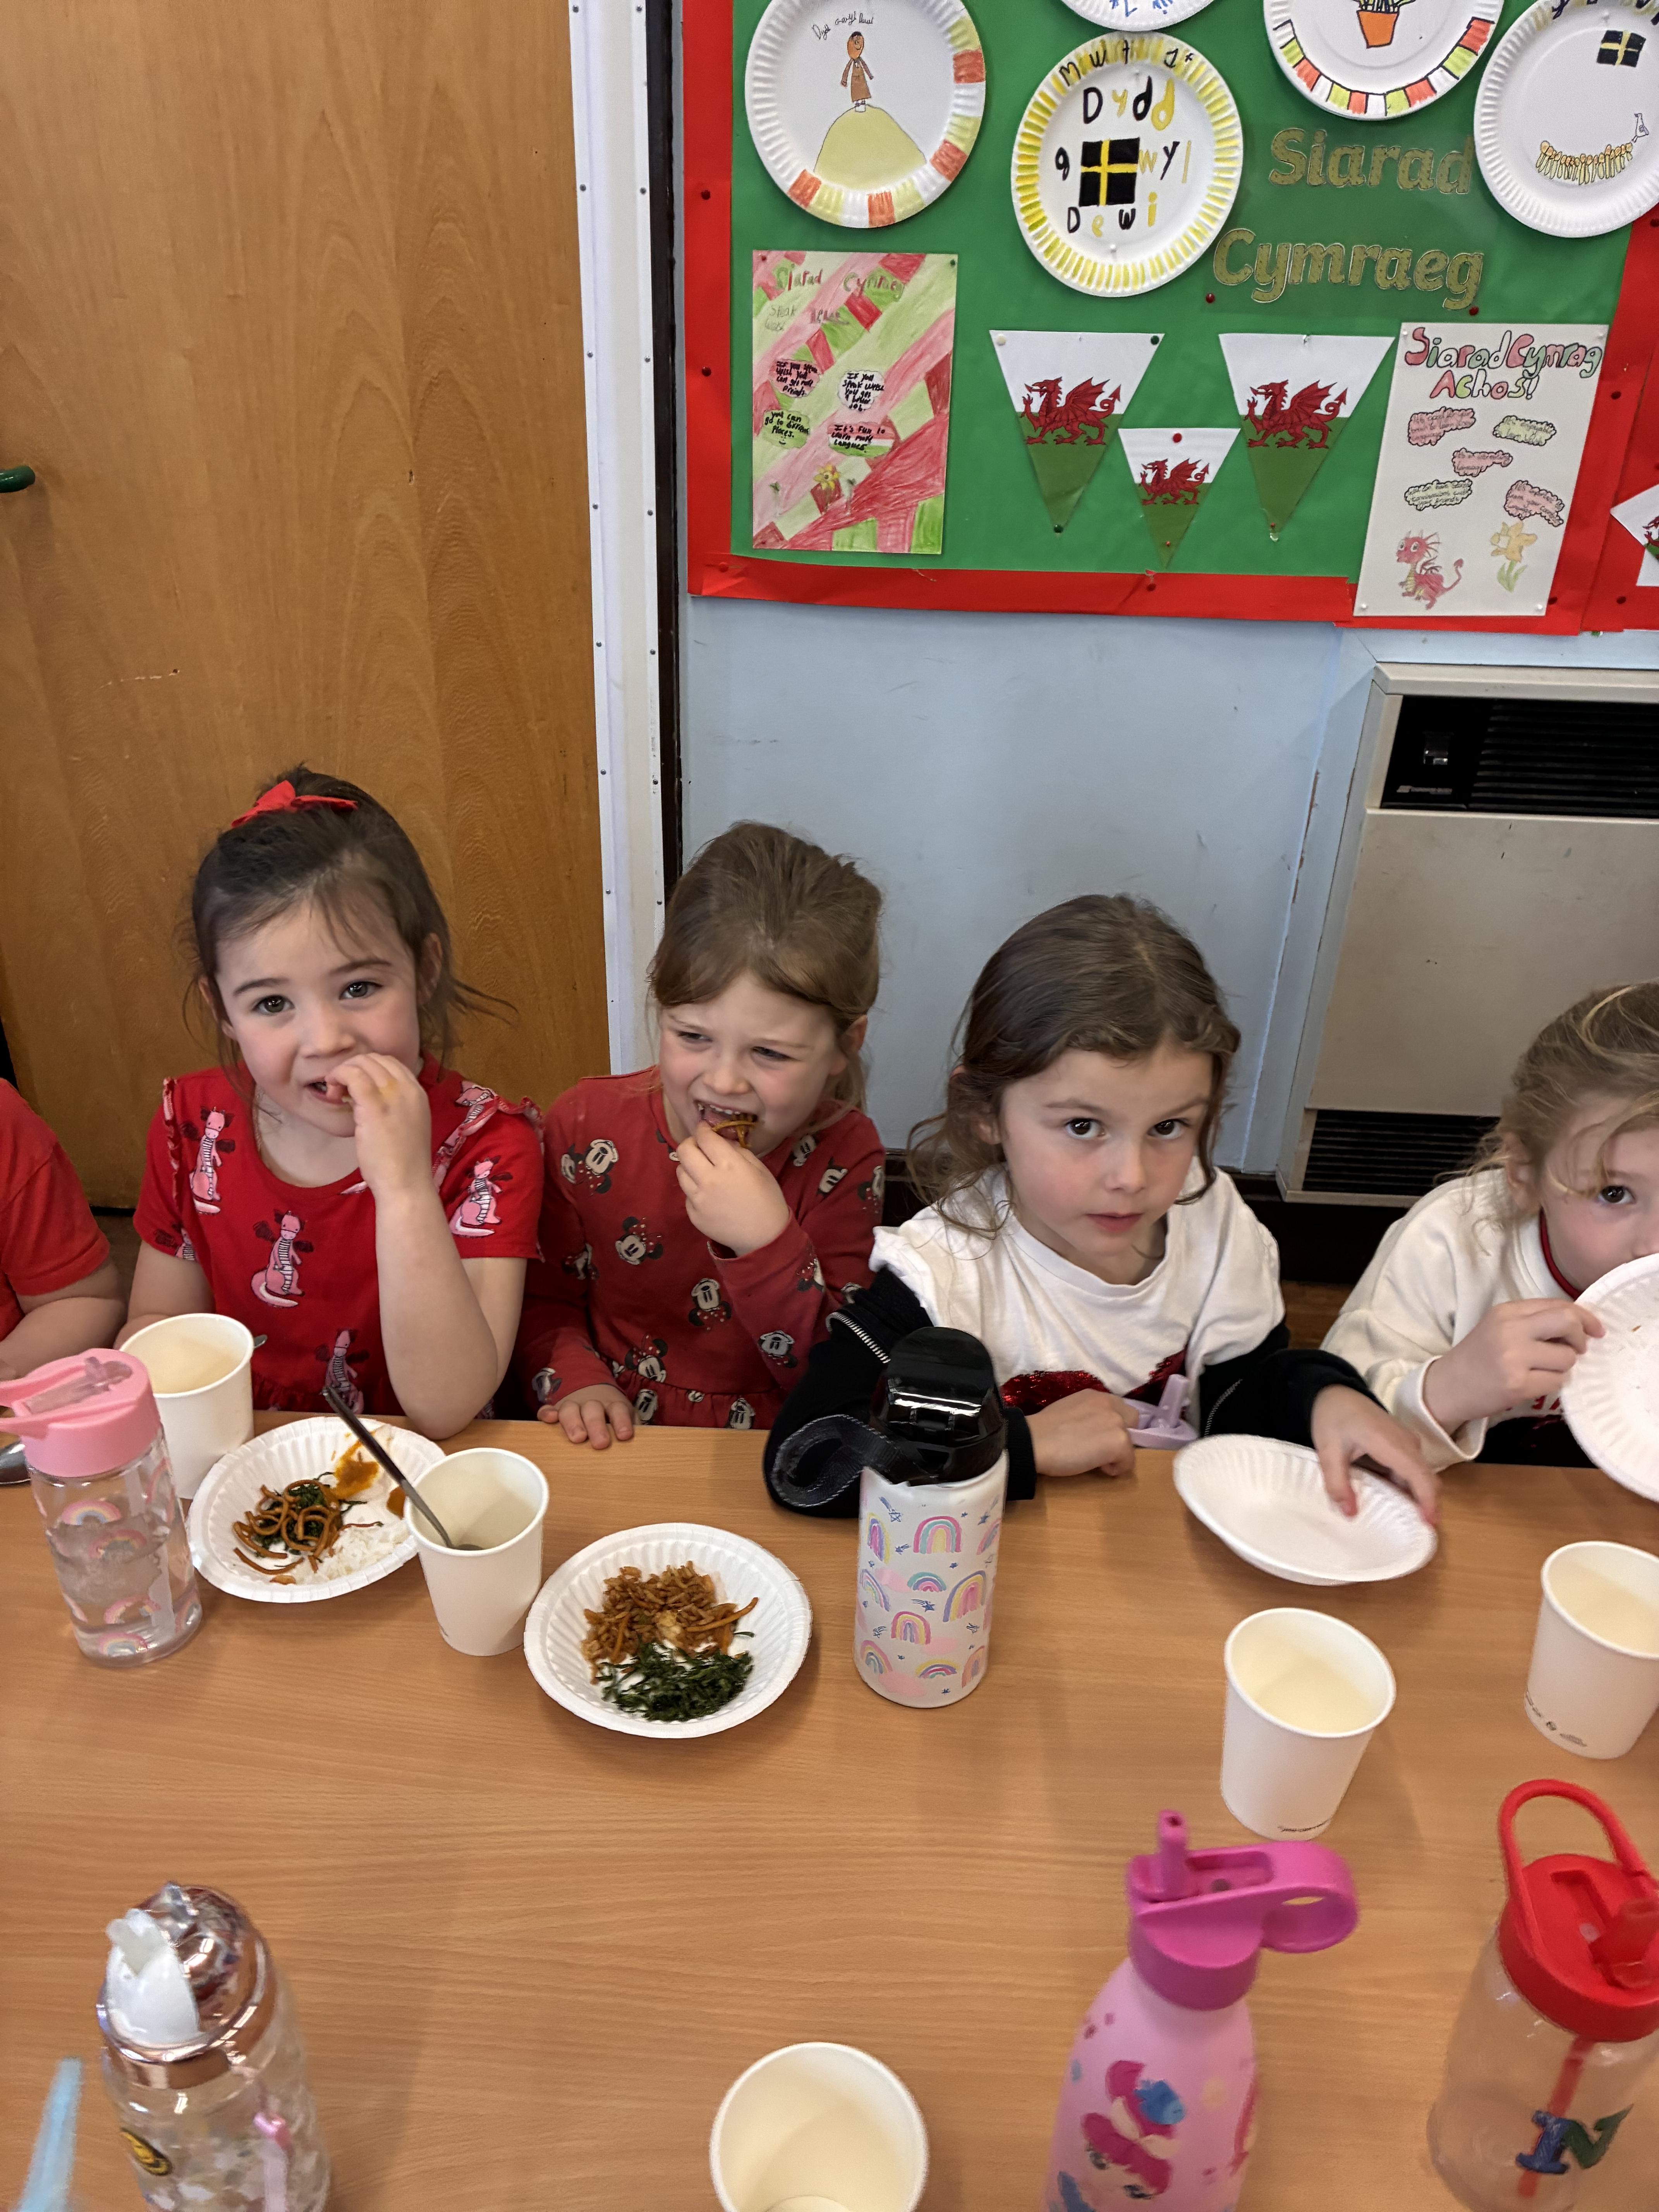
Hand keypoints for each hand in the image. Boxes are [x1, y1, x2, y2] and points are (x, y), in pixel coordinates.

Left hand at [329, 1054, 432, 1201]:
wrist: (406, 1185)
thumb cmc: (404, 1163)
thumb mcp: (407, 1125)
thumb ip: (395, 1107)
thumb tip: (369, 1096)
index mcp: (418, 1093)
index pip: (391, 1063)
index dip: (369, 1069)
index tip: (356, 1087)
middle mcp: (409, 1089)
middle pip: (376, 1059)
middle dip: (354, 1068)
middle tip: (342, 1090)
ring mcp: (393, 1095)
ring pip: (363, 1063)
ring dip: (344, 1072)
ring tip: (336, 1093)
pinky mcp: (374, 1105)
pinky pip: (353, 1075)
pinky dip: (339, 1076)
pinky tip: (333, 1093)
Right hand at [539, 1381, 635, 1448]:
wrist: (592, 1390)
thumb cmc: (612, 1414)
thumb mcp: (626, 1417)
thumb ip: (632, 1428)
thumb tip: (641, 1447)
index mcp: (613, 1404)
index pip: (618, 1410)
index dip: (622, 1421)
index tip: (625, 1435)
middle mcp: (592, 1403)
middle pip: (593, 1410)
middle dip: (596, 1426)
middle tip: (601, 1444)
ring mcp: (573, 1404)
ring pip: (571, 1409)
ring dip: (573, 1422)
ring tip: (577, 1438)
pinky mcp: (556, 1409)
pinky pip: (548, 1409)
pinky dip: (547, 1413)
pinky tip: (548, 1420)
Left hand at [674, 1123, 790, 1255]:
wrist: (764, 1238)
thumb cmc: (768, 1200)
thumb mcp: (759, 1168)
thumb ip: (738, 1151)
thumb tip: (721, 1141)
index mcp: (728, 1165)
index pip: (705, 1138)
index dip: (703, 1129)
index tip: (705, 1129)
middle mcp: (708, 1179)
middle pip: (684, 1151)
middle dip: (690, 1143)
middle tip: (700, 1147)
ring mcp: (698, 1198)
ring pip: (680, 1172)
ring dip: (689, 1166)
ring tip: (702, 1170)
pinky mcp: (693, 1214)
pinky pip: (686, 1194)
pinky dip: (694, 1188)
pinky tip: (708, 1193)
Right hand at [1027, 1389, 1134, 1478]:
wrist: (1034, 1441)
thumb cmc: (1044, 1430)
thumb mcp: (1070, 1410)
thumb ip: (1087, 1414)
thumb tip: (1093, 1431)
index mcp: (1096, 1395)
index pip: (1120, 1407)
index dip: (1113, 1424)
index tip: (1099, 1436)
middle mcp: (1110, 1404)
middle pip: (1133, 1421)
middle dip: (1121, 1434)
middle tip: (1101, 1448)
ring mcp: (1116, 1423)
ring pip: (1130, 1443)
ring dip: (1115, 1453)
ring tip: (1093, 1459)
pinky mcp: (1119, 1442)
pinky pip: (1128, 1462)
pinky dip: (1115, 1468)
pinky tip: (1096, 1467)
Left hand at [1310, 1385, 1438, 1522]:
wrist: (1335, 1392)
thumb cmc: (1333, 1417)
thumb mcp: (1327, 1450)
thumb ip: (1337, 1483)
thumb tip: (1350, 1513)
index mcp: (1391, 1443)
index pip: (1419, 1475)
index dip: (1428, 1501)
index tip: (1430, 1524)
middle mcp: (1406, 1443)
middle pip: (1427, 1479)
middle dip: (1427, 1505)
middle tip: (1419, 1531)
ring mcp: (1407, 1442)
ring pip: (1421, 1475)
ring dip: (1417, 1497)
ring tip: (1408, 1522)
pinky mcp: (1403, 1445)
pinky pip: (1413, 1469)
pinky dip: (1409, 1487)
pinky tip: (1396, 1501)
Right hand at [1421, 1299, 1603, 1435]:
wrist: (1447, 1386)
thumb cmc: (1478, 1356)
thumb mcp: (1500, 1327)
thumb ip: (1534, 1320)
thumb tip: (1579, 1325)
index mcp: (1507, 1311)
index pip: (1559, 1305)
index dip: (1585, 1317)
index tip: (1595, 1329)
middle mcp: (1510, 1329)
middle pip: (1567, 1322)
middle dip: (1581, 1337)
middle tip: (1577, 1349)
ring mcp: (1513, 1356)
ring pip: (1567, 1357)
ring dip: (1564, 1367)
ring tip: (1543, 1370)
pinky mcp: (1516, 1383)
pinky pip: (1557, 1382)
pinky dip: (1553, 1384)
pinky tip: (1535, 1383)